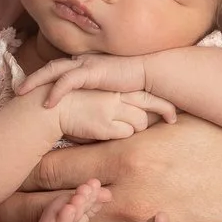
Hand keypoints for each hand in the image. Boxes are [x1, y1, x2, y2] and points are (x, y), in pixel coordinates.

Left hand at [21, 53, 150, 101]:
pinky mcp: (93, 72)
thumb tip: (83, 104)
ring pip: (54, 70)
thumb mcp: (106, 87)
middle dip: (32, 78)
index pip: (57, 69)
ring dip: (36, 81)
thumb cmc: (130, 82)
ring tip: (22, 93)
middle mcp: (81, 61)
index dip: (42, 77)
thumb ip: (93, 91)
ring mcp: (86, 64)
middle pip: (50, 67)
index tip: (28, 89)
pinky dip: (56, 90)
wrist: (148, 73)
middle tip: (16, 91)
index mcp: (83, 64)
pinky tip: (48, 102)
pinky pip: (69, 80)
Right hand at [53, 89, 175, 141]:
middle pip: (150, 105)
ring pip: (140, 122)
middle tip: (172, 118)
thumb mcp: (94, 96)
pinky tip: (109, 132)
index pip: (146, 93)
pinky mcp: (104, 123)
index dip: (162, 103)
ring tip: (122, 127)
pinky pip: (125, 133)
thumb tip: (128, 113)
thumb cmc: (70, 103)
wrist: (49, 106)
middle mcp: (116, 95)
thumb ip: (111, 100)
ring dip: (135, 127)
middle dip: (163, 112)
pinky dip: (122, 134)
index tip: (173, 114)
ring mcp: (111, 108)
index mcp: (114, 86)